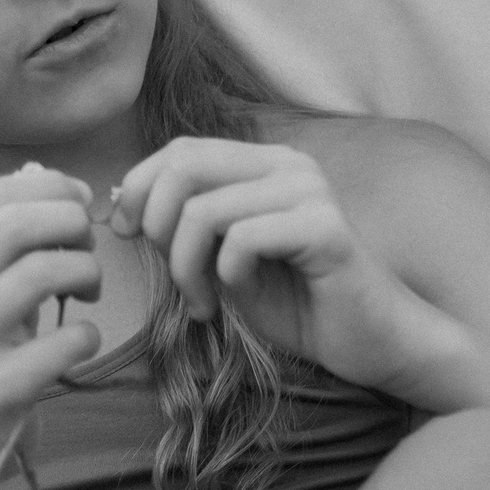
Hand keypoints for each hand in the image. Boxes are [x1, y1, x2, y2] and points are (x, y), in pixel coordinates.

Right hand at [0, 167, 102, 489]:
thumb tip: (60, 184)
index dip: (52, 186)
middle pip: (20, 223)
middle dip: (74, 224)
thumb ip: (7, 242)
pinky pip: (68, 340)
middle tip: (87, 250)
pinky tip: (79, 344)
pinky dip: (90, 335)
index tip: (80, 203)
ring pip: (42, 272)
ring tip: (87, 292)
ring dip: (87, 273)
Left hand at [109, 139, 448, 393]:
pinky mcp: (325, 229)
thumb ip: (189, 223)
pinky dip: (222, 276)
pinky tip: (234, 298)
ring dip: (184, 267)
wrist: (370, 340)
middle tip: (172, 272)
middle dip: (155, 225)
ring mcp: (312, 193)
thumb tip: (120, 201)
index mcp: (269, 164)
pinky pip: (240, 240)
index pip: (180, 149)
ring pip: (204, 211)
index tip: (129, 236)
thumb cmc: (299, 301)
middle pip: (185, 167)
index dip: (138, 189)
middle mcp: (292, 165)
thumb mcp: (227, 256)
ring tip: (201, 302)